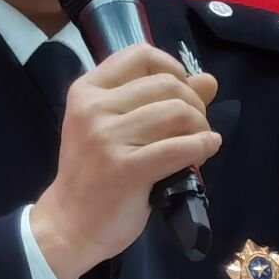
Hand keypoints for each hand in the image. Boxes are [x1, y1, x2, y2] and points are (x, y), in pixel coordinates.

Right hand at [28, 43, 220, 278]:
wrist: (70, 223)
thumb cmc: (95, 172)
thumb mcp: (115, 127)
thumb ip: (157, 99)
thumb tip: (208, 79)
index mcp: (87, 90)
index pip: (141, 55)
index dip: (172, 67)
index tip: (181, 91)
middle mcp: (94, 107)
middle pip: (167, 84)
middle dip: (194, 103)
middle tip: (195, 126)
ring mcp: (108, 138)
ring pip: (178, 112)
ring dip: (200, 126)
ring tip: (198, 141)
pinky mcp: (126, 168)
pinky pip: (181, 147)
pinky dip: (204, 146)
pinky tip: (206, 149)